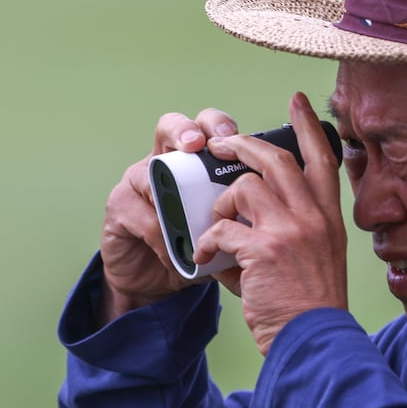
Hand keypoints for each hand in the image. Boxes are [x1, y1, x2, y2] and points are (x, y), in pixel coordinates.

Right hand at [97, 108, 239, 322]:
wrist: (162, 284)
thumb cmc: (199, 248)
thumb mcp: (230, 226)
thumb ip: (248, 209)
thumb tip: (286, 201)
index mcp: (196, 161)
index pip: (206, 126)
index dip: (216, 123)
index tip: (231, 133)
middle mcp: (165, 162)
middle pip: (171, 128)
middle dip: (185, 131)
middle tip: (198, 144)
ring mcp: (137, 183)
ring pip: (150, 172)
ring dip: (172, 197)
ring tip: (188, 218)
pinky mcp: (119, 210)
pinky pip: (143, 216)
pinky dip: (163, 238)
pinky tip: (176, 253)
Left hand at [196, 92, 348, 354]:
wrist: (313, 340)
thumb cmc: (310, 305)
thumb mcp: (320, 258)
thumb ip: (294, 229)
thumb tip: (251, 214)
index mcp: (329, 218)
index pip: (323, 159)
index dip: (308, 126)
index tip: (298, 100)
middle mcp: (313, 217)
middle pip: (276, 159)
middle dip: (243, 145)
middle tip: (221, 143)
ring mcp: (290, 231)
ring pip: (244, 188)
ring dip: (222, 204)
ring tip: (217, 225)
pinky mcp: (263, 250)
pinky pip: (223, 229)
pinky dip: (209, 243)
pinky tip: (208, 259)